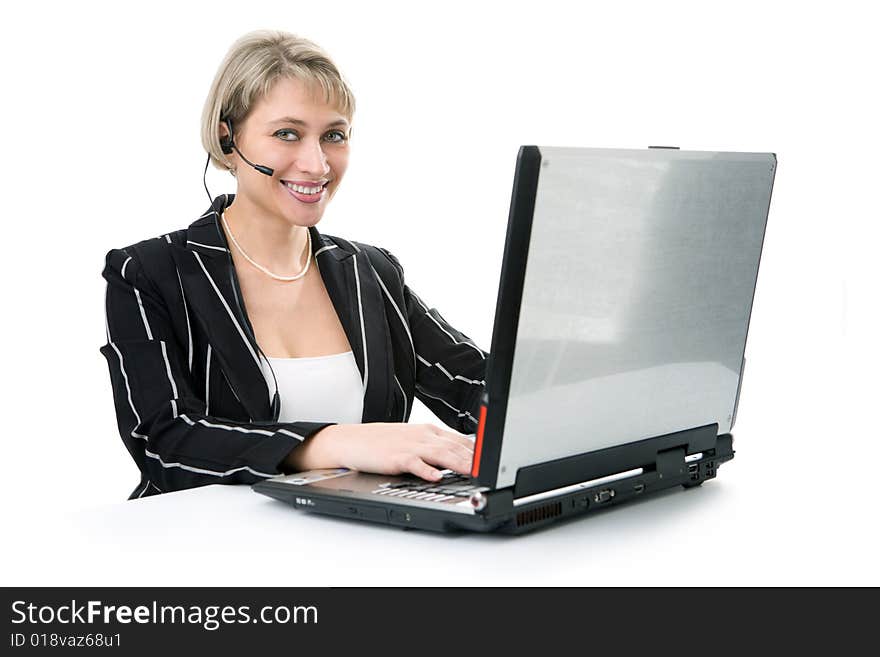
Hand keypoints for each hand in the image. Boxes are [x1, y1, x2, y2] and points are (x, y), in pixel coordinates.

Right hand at [285, 423, 473, 480]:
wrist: (350, 441)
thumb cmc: (381, 442)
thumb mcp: (412, 439)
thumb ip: (433, 447)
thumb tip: (457, 457)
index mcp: (428, 431)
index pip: (459, 440)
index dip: (478, 451)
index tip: (492, 460)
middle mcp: (422, 436)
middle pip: (454, 446)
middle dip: (474, 458)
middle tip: (491, 467)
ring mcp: (409, 446)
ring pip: (440, 453)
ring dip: (458, 463)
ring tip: (473, 472)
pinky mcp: (396, 457)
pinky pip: (414, 463)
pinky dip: (426, 470)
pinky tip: (437, 476)